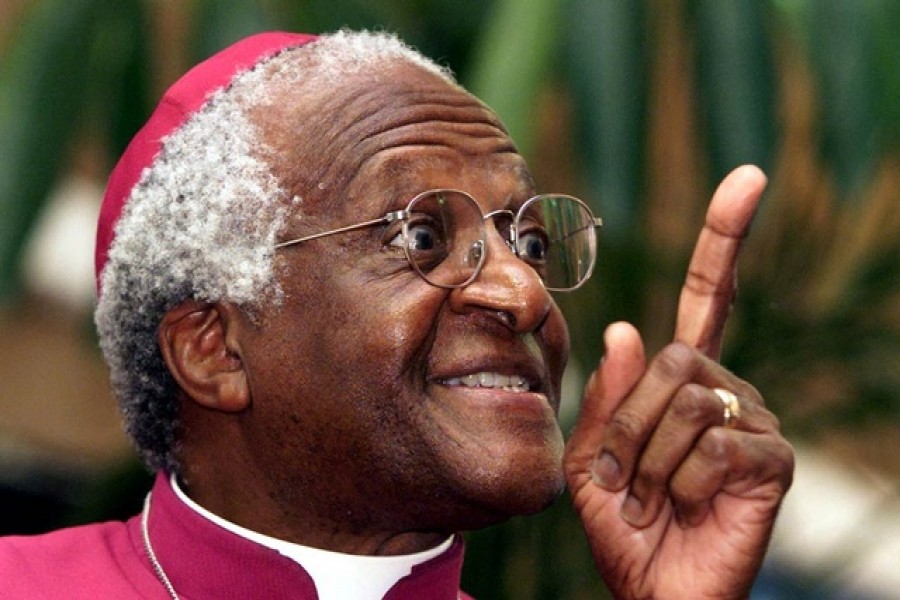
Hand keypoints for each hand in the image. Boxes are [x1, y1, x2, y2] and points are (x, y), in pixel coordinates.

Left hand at [564, 165, 794, 598]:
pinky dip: (681, 483)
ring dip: (649, 458)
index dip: (724, 239)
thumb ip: (608, 397)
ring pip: (687, 400)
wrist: (655, 589)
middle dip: (628, 425)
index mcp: (682, 378)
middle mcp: (724, 386)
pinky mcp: (772, 458)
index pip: (710, 296)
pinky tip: (688, 506)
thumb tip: (629, 327)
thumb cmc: (624, 523)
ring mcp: (754, 419)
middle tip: (623, 480)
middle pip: (669, 359)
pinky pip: (714, 444)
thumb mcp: (592, 457)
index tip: (749, 178)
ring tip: (652, 497)